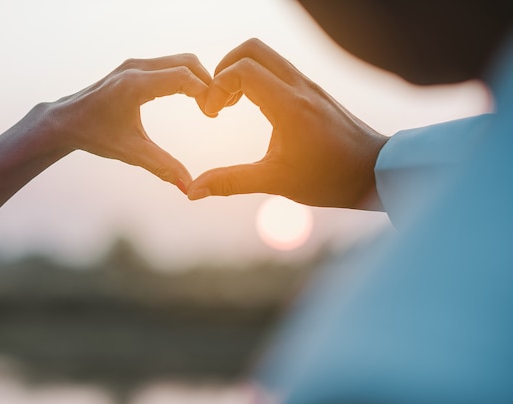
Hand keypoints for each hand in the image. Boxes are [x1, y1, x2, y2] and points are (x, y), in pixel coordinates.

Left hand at [36, 54, 211, 191]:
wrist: (64, 121)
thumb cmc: (94, 135)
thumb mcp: (131, 153)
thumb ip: (162, 167)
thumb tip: (189, 187)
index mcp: (135, 85)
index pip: (184, 77)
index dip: (205, 92)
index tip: (213, 114)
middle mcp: (136, 68)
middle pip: (187, 62)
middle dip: (208, 82)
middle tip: (215, 109)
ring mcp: (135, 64)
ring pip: (180, 60)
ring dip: (198, 79)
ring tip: (207, 106)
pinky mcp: (135, 67)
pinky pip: (170, 64)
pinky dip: (186, 77)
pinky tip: (192, 98)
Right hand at [187, 39, 387, 208]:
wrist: (375, 172)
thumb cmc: (330, 178)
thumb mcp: (276, 182)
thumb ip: (231, 182)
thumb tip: (192, 191)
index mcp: (288, 105)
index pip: (241, 70)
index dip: (216, 87)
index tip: (212, 114)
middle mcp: (299, 86)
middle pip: (251, 48)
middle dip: (224, 68)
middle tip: (218, 101)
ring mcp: (308, 84)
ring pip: (266, 54)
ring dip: (240, 70)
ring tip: (231, 104)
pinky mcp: (312, 90)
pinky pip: (278, 67)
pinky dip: (257, 76)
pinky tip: (253, 106)